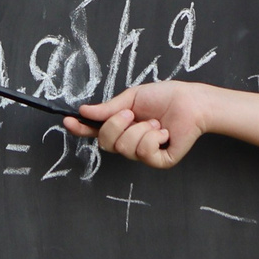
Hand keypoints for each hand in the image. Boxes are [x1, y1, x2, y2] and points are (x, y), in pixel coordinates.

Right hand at [67, 82, 213, 168]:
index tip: (68, 120)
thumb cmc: (165, 97)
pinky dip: (153, 138)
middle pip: (106, 143)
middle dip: (116, 125)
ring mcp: (143, 154)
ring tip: (155, 122)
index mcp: (121, 126)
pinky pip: (144, 153)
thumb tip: (84, 111)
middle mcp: (129, 142)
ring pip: (125, 148)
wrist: (191, 102)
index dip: (80, 128)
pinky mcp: (159, 161)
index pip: (94, 132)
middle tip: (132, 113)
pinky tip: (163, 132)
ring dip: (140, 129)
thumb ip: (108, 108)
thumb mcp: (132, 98)